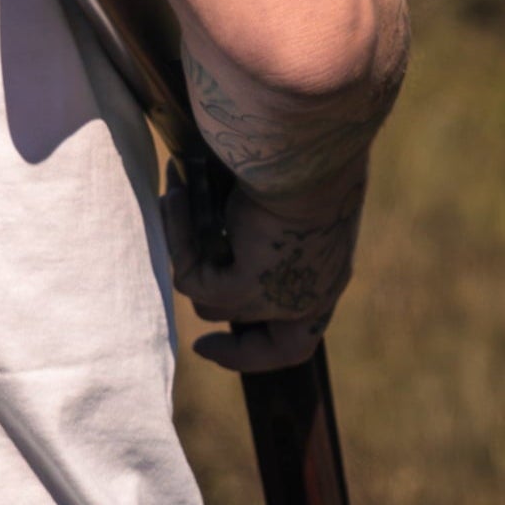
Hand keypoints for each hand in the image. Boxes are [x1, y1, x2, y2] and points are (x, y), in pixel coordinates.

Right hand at [162, 160, 364, 372]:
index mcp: (329, 276)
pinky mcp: (245, 285)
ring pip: (211, 302)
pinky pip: (192, 276)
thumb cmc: (311, 155)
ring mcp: (278, 297)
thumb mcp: (300, 195)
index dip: (257, 353)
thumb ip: (273, 219)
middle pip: (257, 336)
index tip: (215, 345)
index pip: (296, 340)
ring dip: (186, 251)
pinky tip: (174, 194)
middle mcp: (309, 297)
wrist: (308, 151)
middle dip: (225, 336)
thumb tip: (234, 209)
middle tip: (198, 332)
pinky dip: (178, 236)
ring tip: (176, 197)